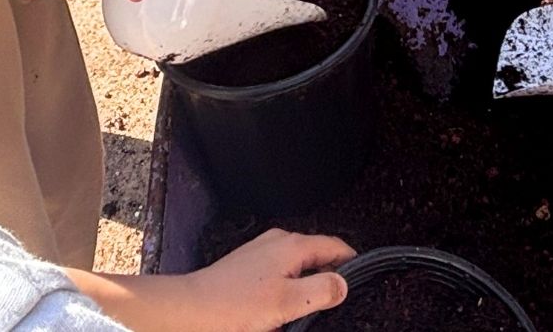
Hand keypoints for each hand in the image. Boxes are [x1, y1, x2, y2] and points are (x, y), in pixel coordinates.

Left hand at [184, 230, 354, 331]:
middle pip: (317, 255)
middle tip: (335, 304)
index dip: (351, 263)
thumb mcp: (285, 303)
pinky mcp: (248, 266)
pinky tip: (280, 311)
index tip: (363, 281)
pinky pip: (280, 274)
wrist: (189, 311)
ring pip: (297, 266)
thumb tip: (344, 283)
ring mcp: (262, 252)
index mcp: (292, 245)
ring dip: (305, 286)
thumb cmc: (234, 307)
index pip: (335, 246)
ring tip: (306, 312)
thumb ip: (320, 291)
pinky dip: (287, 288)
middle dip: (327, 277)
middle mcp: (279, 241)